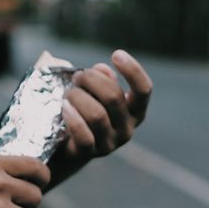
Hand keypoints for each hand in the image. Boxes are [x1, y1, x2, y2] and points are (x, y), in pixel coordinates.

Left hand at [48, 49, 152, 189]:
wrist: (68, 147)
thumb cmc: (85, 110)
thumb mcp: (95, 91)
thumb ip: (102, 78)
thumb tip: (103, 70)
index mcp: (135, 112)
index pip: (144, 90)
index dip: (133, 70)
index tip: (116, 54)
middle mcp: (127, 129)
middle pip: (113, 97)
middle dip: (91, 79)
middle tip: (78, 76)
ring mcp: (110, 144)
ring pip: (97, 114)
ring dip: (78, 96)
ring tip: (68, 93)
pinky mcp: (89, 153)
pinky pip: (83, 134)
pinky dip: (72, 117)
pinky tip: (65, 107)